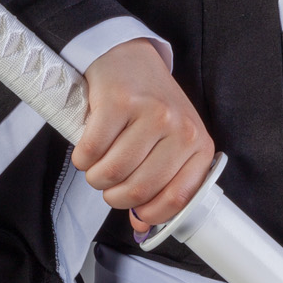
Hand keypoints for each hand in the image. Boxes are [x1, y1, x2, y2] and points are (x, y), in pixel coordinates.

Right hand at [72, 39, 214, 229]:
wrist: (129, 58)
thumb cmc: (149, 106)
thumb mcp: (169, 142)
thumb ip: (161, 183)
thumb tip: (141, 225)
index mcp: (199, 145)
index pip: (178, 198)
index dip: (151, 214)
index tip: (135, 213)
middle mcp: (180, 129)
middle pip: (139, 188)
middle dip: (115, 195)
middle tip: (108, 185)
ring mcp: (151, 114)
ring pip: (114, 172)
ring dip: (97, 177)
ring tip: (97, 166)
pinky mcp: (119, 102)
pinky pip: (93, 150)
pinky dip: (83, 158)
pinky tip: (88, 150)